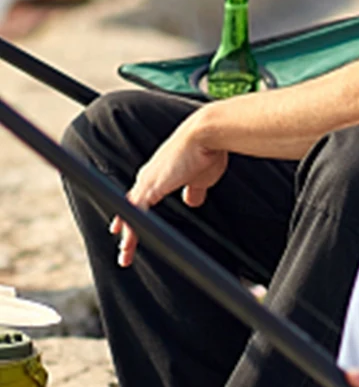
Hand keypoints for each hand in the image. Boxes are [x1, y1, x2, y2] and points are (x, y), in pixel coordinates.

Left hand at [111, 112, 230, 265]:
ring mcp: (148, 182)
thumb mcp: (201, 177)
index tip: (128, 228)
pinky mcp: (151, 187)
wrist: (206, 134)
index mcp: (160, 175)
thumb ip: (194, 190)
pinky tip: (130, 242)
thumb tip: (192, 201)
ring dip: (128, 234)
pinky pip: (135, 213)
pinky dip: (132, 228)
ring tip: (125, 252)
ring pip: (130, 213)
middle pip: (130, 207)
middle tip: (124, 248)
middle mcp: (149, 177)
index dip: (134, 214)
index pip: (141, 199)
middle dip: (126, 227)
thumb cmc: (207, 150)